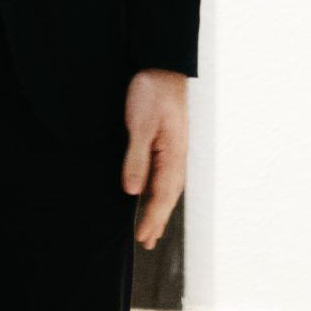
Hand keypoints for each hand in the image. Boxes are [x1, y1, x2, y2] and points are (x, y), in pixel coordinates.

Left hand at [123, 70, 188, 250]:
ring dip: (160, 209)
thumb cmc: (151, 93)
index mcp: (172, 156)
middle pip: (169, 196)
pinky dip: (159, 191)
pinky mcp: (168, 142)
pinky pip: (165, 175)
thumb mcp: (139, 126)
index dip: (152, 218)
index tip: (143, 237)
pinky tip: (152, 195)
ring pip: (168, 187)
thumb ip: (136, 159)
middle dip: (158, 220)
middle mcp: (177, 157)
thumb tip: (133, 191)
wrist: (163, 67)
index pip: (162, 196)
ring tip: (153, 228)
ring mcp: (174, 150)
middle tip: (147, 243)